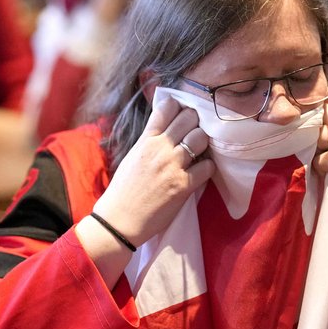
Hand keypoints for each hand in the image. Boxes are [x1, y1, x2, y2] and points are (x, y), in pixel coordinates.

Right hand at [89, 98, 211, 248]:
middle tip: (194, 132)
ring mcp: (173, 166)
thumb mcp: (132, 156)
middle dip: (195, 122)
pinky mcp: (183, 186)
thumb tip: (165, 128)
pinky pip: (207, 167)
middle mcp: (160, 149)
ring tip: (199, 151)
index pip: (167, 108)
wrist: (119, 221)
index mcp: (146, 140)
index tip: (182, 113)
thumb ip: (149, 140)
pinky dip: (208, 168)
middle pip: (189, 118)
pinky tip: (201, 171)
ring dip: (203, 143)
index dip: (178, 107)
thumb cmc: (123, 191)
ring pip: (201, 139)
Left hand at [311, 86, 327, 231]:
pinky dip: (321, 170)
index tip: (316, 115)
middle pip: (325, 111)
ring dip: (315, 151)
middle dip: (313, 127)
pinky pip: (321, 159)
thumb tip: (313, 122)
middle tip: (314, 146)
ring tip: (326, 163)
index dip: (324, 99)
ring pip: (320, 135)